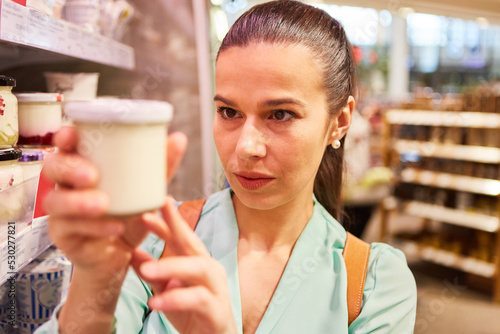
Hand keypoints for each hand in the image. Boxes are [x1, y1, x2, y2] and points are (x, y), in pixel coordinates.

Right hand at [43, 127, 187, 277]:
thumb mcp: (147, 191)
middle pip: (52, 169)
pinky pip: (71, 229)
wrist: (122, 255)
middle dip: (70, 169)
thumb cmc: (128, 215)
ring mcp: (61, 212)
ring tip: (103, 204)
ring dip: (78, 202)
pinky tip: (115, 227)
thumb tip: (179, 138)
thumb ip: (161, 167)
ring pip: (55, 201)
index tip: (72, 134)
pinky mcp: (63, 236)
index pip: (65, 146)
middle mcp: (66, 185)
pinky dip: (95, 228)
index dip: (64, 137)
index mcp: (82, 166)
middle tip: (93, 175)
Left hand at [131, 200, 237, 333]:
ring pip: (198, 268)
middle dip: (173, 226)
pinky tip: (155, 302)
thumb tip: (131, 252)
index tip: (146, 209)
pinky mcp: (217, 310)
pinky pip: (198, 299)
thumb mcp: (166, 291)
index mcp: (198, 262)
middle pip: (192, 243)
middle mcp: (210, 270)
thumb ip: (152, 273)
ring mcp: (217, 288)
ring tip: (145, 270)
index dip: (165, 222)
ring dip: (171, 266)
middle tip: (148, 216)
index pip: (181, 237)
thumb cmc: (192, 314)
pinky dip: (176, 299)